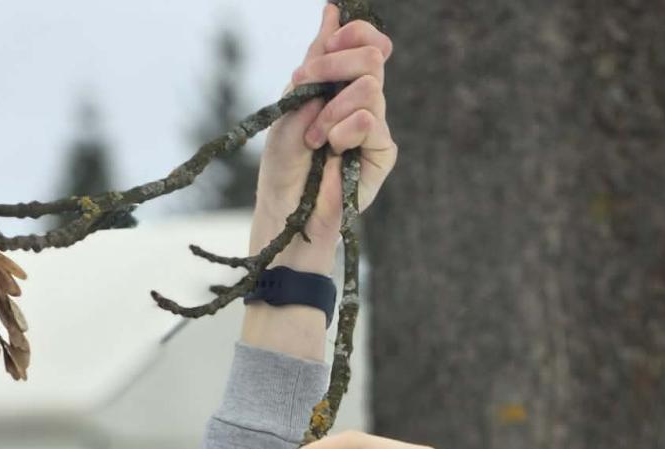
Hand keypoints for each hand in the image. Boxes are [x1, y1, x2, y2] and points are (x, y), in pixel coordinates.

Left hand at [253, 4, 395, 269]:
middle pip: (372, 57)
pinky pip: (372, 121)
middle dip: (334, 66)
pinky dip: (345, 129)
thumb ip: (315, 60)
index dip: (352, 34)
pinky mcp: (381, 155)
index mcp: (340, 85)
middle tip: (307, 86)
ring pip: (370, 88)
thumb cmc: (283, 165)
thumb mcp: (291, 103)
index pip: (364, 42)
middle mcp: (361, 102)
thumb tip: (333, 11)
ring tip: (316, 137)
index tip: (327, 45)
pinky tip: (332, 149)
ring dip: (333, 108)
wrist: (285, 212)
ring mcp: (374, 128)